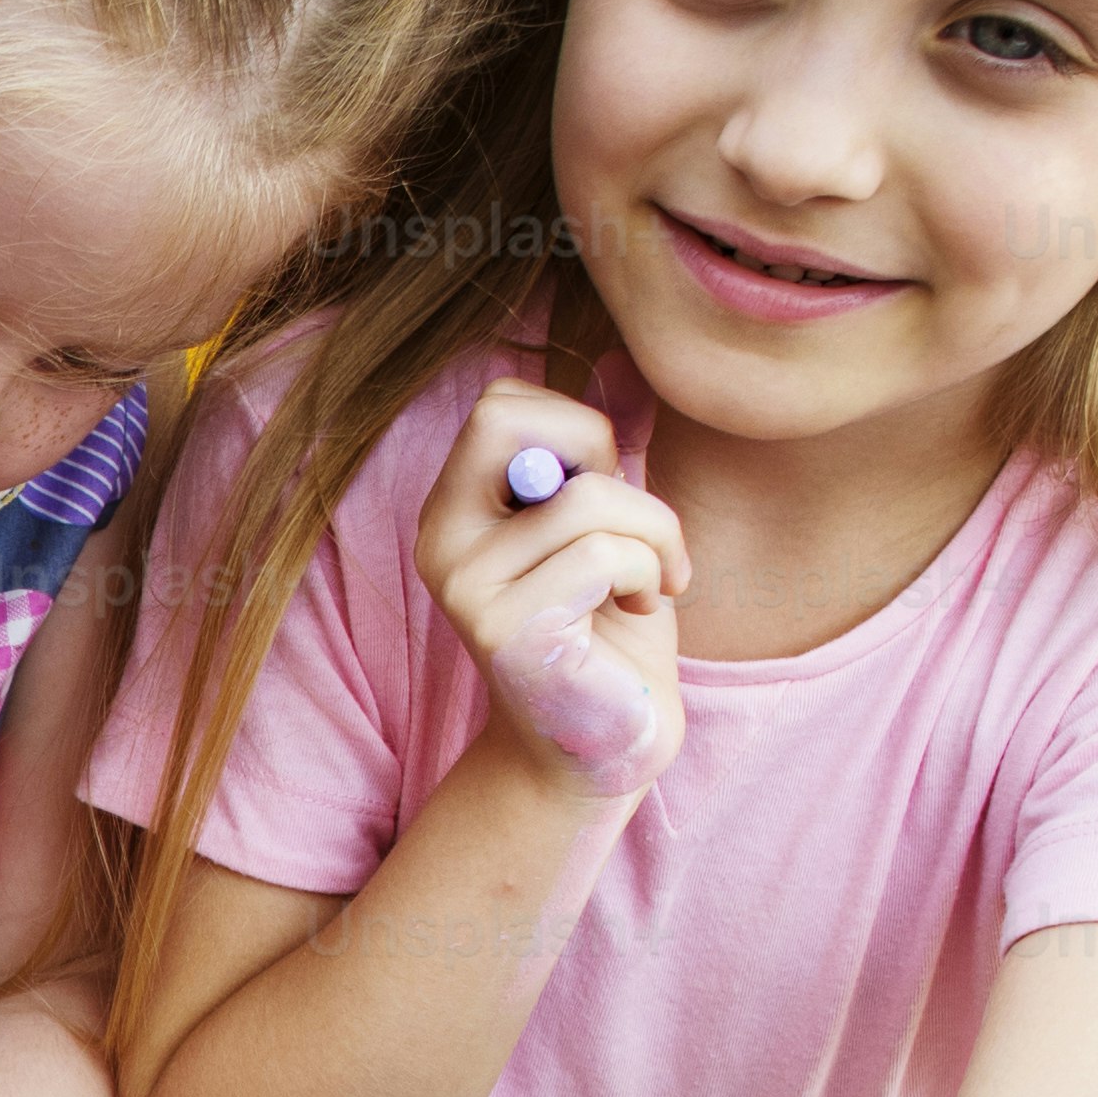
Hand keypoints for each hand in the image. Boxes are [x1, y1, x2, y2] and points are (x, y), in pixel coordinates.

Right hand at [418, 381, 683, 799]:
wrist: (603, 741)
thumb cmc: (609, 631)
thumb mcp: (605, 526)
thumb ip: (596, 457)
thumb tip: (618, 355)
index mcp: (454, 512)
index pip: (501, 403)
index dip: (574, 424)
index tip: (604, 490)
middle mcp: (440, 544)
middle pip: (510, 420)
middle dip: (600, 453)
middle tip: (629, 520)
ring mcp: (466, 589)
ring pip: (588, 497)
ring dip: (656, 532)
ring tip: (657, 581)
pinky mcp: (508, 632)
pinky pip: (606, 554)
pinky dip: (650, 574)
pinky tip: (642, 612)